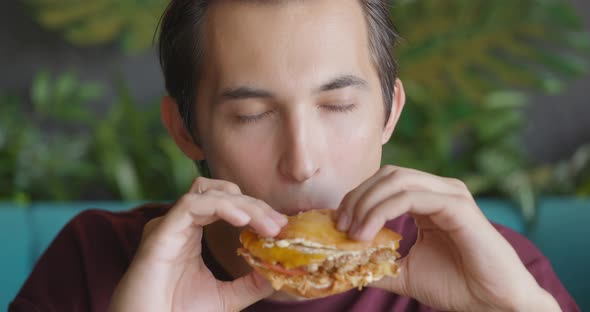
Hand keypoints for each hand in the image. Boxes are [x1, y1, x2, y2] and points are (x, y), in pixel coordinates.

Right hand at [109, 177, 286, 311]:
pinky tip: (243, 221)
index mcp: (191, 232)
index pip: (226, 203)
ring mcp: (168, 226)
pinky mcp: (160, 233)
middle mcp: (179, 224)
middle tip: (279, 224)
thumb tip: (278, 272)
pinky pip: (190, 205)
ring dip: (242, 203)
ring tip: (267, 225)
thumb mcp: (225, 299)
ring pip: (207, 192)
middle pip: (220, 193)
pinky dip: (220, 207)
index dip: (255, 209)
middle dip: (254, 205)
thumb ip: (250, 283)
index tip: (280, 226)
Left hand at [335, 166, 559, 311]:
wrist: (494, 304)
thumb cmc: (457, 285)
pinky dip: (382, 211)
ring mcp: (450, 194)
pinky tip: (368, 232)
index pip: (384, 183)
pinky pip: (411, 197)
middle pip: (387, 176)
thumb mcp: (405, 272)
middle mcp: (439, 190)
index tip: (338, 224)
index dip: (357, 198)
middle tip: (341, 225)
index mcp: (428, 200)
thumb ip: (377, 262)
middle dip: (357, 197)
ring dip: (366, 203)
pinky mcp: (457, 205)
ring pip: (396, 181)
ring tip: (352, 231)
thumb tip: (342, 262)